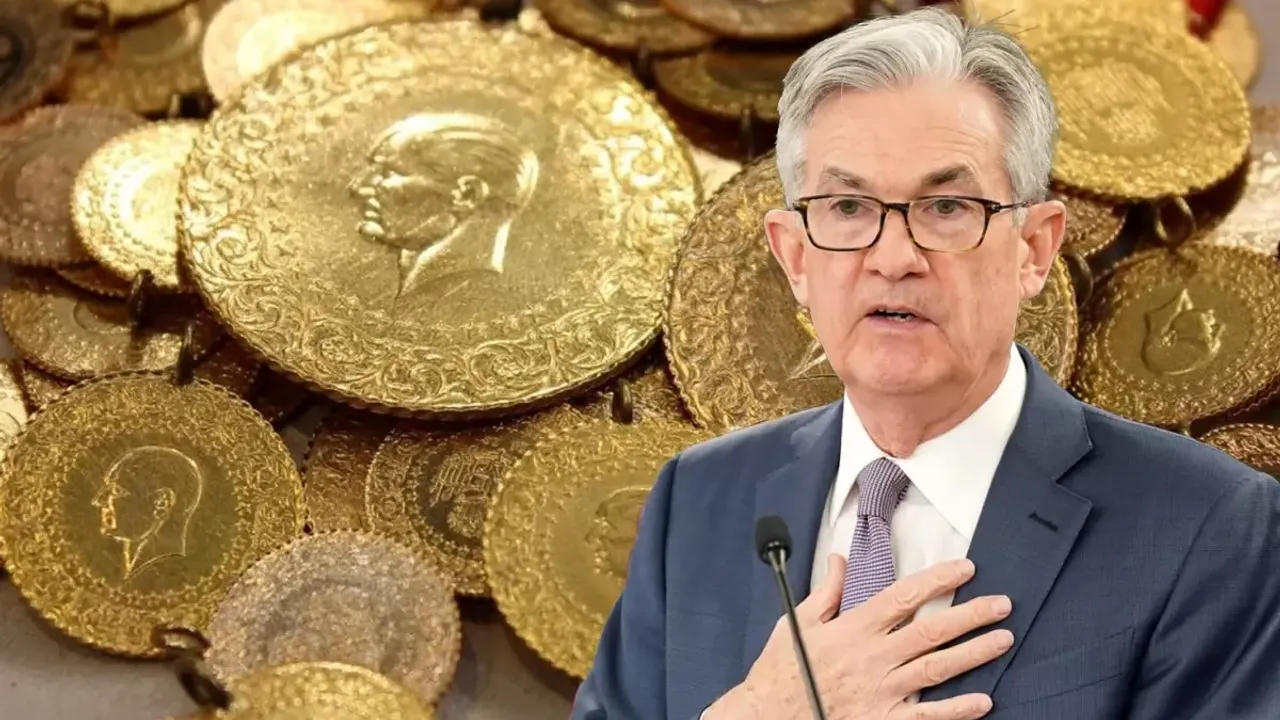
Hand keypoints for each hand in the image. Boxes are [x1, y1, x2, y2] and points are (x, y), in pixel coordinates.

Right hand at [706, 556, 1012, 719]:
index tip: (966, 568)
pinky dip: (956, 710)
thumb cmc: (781, 671)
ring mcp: (882, 692)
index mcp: (853, 629)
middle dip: (971, 615)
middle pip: (932, 631)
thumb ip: (825, 591)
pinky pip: (927, 717)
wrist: (766, 717)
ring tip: (1003, 639)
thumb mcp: (796, 623)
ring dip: (974, 653)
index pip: (904, 597)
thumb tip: (839, 560)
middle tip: (1002, 604)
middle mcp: (873, 658)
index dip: (938, 580)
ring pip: (938, 668)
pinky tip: (983, 701)